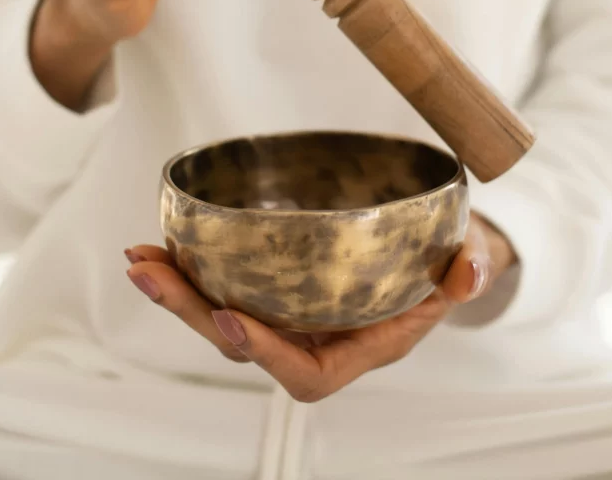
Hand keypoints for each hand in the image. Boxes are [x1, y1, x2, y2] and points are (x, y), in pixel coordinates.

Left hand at [125, 212, 515, 402]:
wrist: (435, 251)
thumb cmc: (448, 261)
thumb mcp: (469, 261)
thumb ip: (469, 270)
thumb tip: (466, 274)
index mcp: (361, 344)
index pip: (307, 370)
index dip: (266, 352)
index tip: (232, 318)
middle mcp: (318, 336)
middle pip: (245, 341)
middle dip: (194, 312)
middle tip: (150, 272)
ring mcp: (295, 313)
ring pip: (227, 315)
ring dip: (181, 290)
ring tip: (142, 258)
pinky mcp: (282, 286)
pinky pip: (231, 286)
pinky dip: (196, 268)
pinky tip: (168, 242)